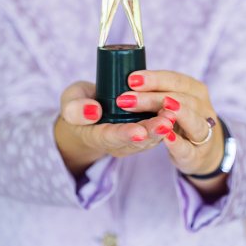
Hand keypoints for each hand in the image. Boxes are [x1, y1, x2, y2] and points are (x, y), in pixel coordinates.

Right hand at [54, 80, 176, 175]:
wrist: (88, 111)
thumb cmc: (79, 104)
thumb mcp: (70, 102)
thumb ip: (75, 108)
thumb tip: (93, 111)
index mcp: (95, 136)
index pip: (110, 137)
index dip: (124, 135)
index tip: (138, 131)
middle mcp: (115, 143)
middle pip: (135, 141)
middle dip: (151, 132)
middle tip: (165, 122)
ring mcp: (130, 140)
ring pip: (149, 139)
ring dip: (162, 128)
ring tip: (173, 115)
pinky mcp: (142, 132)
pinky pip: (155, 133)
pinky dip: (165, 124)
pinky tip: (175, 112)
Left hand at [117, 70, 226, 190]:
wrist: (205, 151)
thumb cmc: (182, 119)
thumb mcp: (173, 101)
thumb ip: (156, 92)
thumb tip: (128, 82)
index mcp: (194, 90)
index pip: (175, 80)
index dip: (154, 79)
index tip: (131, 79)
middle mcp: (203, 108)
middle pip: (180, 98)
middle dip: (153, 98)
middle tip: (126, 100)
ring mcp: (204, 132)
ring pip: (192, 122)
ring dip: (173, 116)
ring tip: (156, 113)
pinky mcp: (198, 155)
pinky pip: (190, 149)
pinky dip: (179, 143)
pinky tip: (167, 138)